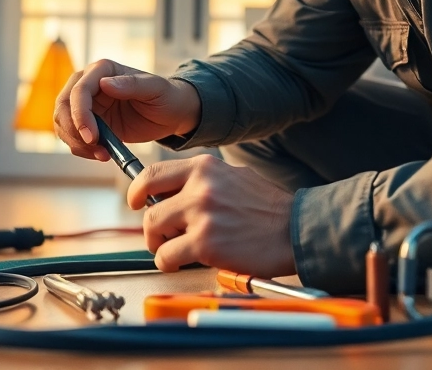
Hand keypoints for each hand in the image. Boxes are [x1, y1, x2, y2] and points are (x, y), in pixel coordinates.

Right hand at [53, 59, 201, 160]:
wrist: (169, 113)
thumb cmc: (165, 96)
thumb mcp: (155, 89)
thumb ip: (132, 84)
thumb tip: (104, 83)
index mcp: (102, 70)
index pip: (79, 90)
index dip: (80, 115)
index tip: (92, 137)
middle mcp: (89, 83)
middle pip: (62, 106)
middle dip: (73, 130)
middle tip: (94, 148)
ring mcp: (86, 103)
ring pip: (62, 122)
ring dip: (76, 142)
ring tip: (102, 154)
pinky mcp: (87, 121)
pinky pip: (72, 135)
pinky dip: (81, 148)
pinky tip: (101, 154)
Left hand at [129, 154, 296, 277]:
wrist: (296, 229)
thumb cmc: (269, 209)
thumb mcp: (234, 177)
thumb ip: (203, 181)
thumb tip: (175, 193)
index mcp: (205, 167)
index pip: (152, 174)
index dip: (136, 191)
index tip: (135, 202)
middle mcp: (200, 186)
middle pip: (149, 208)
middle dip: (151, 227)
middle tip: (160, 236)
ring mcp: (202, 214)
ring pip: (154, 231)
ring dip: (159, 245)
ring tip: (175, 251)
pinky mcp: (205, 243)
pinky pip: (167, 256)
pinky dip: (169, 263)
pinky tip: (182, 263)